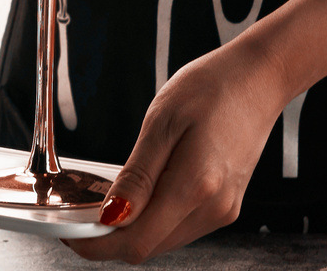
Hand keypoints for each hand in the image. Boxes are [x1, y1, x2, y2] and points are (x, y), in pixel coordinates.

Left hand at [65, 42, 285, 263]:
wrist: (258, 79)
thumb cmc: (210, 88)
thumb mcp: (162, 121)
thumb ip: (138, 175)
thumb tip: (112, 216)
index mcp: (195, 187)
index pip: (137, 243)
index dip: (97, 245)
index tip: (69, 232)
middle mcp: (213, 209)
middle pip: (149, 247)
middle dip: (109, 237)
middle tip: (76, 212)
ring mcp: (224, 210)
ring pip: (164, 239)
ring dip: (131, 229)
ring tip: (101, 201)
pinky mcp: (226, 204)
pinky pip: (180, 225)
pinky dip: (153, 218)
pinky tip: (137, 194)